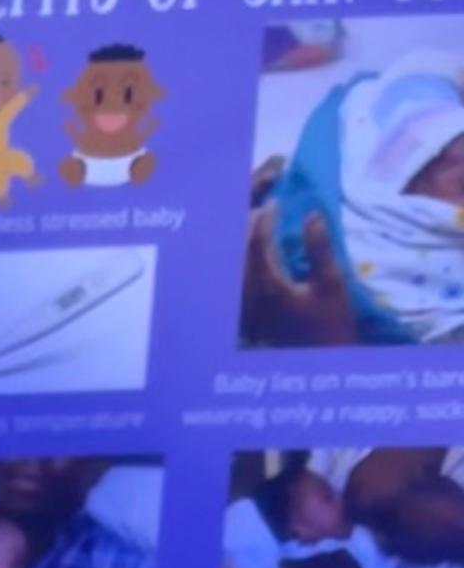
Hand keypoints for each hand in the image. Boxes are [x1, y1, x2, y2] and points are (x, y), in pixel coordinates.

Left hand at [242, 196, 360, 345]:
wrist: (317, 367)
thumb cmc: (330, 327)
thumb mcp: (332, 286)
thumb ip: (319, 249)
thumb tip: (312, 215)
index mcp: (268, 286)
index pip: (258, 242)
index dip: (266, 217)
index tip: (275, 200)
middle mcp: (248, 296)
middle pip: (239, 250)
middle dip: (248, 222)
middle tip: (261, 201)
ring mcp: (244, 305)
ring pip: (235, 264)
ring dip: (243, 238)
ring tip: (255, 216)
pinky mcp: (247, 312)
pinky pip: (238, 277)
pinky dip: (243, 256)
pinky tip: (252, 245)